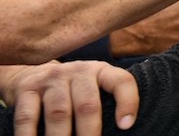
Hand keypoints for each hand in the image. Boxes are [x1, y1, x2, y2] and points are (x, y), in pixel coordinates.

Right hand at [1, 61, 137, 135]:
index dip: (127, 102)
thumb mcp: (91, 88)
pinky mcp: (27, 90)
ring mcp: (52, 79)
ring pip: (60, 113)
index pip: (121, 81)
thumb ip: (103, 104)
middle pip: (87, 104)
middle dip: (89, 132)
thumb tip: (118, 130)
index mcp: (101, 71)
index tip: (126, 126)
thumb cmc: (71, 90)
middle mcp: (78, 71)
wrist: (30, 74)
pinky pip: (28, 117)